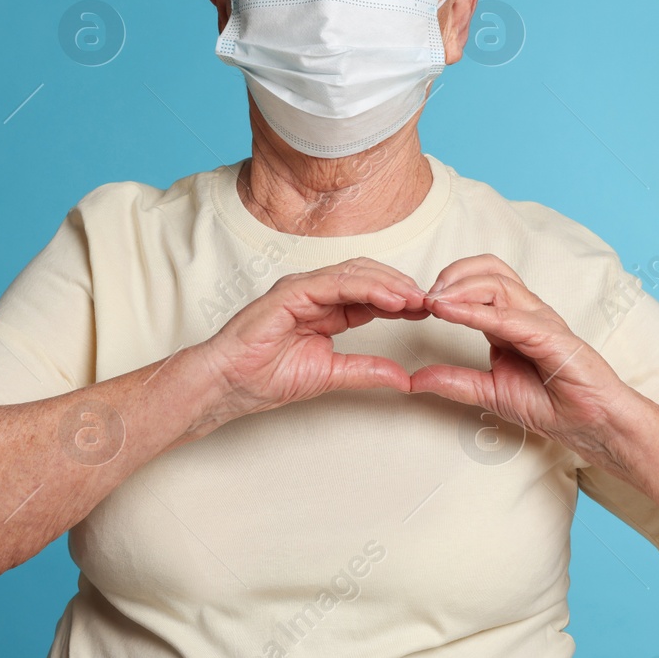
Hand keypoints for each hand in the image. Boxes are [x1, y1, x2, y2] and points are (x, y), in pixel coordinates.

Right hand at [191, 257, 428, 436]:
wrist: (228, 384)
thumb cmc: (264, 377)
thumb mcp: (330, 375)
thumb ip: (365, 370)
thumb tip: (403, 378)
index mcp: (325, 310)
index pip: (370, 295)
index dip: (401, 300)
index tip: (428, 311)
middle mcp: (315, 292)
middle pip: (368, 276)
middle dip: (401, 286)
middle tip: (430, 301)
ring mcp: (302, 288)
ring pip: (355, 273)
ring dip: (390, 284)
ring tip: (417, 298)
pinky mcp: (290, 292)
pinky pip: (335, 283)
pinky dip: (366, 288)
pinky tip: (391, 299)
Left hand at [410, 254, 630, 464]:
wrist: (592, 425)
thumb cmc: (553, 406)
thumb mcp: (489, 392)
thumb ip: (454, 381)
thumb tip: (414, 379)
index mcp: (512, 320)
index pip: (480, 281)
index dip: (447, 284)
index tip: (418, 302)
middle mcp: (527, 312)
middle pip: (488, 270)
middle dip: (451, 275)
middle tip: (423, 295)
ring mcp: (540, 320)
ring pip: (497, 283)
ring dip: (459, 288)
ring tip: (432, 301)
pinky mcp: (550, 336)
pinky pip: (507, 316)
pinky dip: (474, 311)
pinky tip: (449, 312)